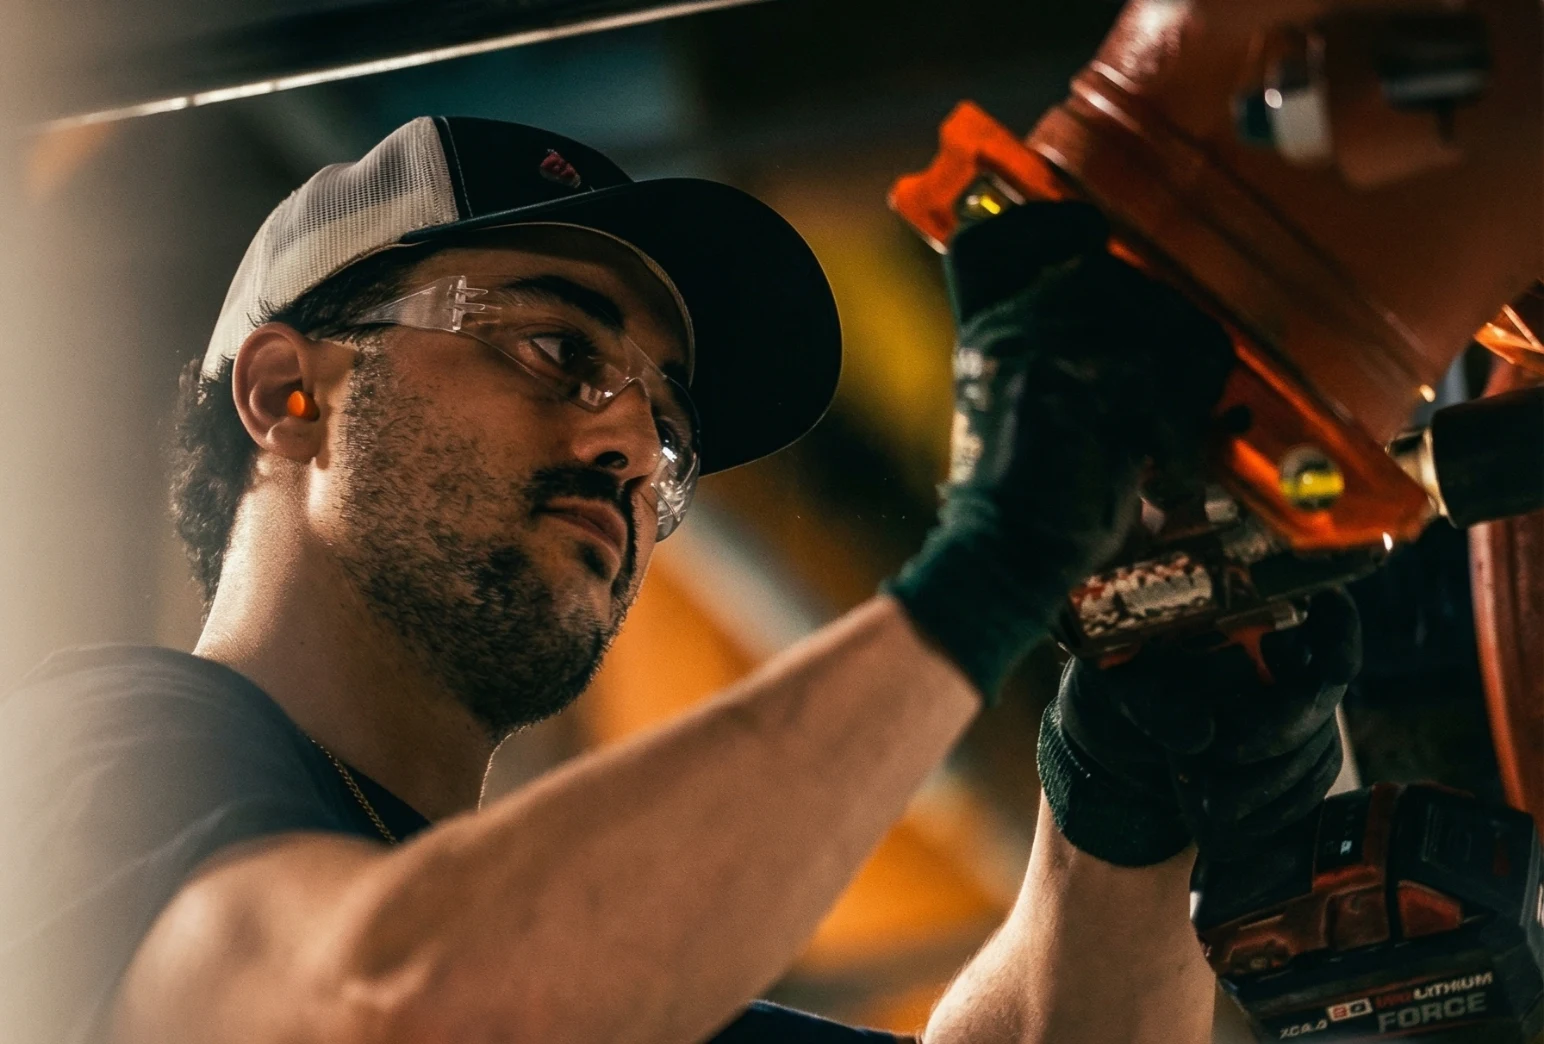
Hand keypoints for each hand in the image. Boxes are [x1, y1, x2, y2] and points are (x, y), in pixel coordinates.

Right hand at [886, 200, 1234, 701]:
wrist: (1005, 558)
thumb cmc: (1032, 502)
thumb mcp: (1042, 414)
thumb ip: (1087, 362)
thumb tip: (1180, 336)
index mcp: (987, 334)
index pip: (995, 244)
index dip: (1050, 228)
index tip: (1093, 238)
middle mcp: (1005, 329)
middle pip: (1109, 274)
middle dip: (1166, 327)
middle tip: (1180, 388)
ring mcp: (1038, 348)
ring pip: (1151, 316)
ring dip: (1186, 377)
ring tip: (1176, 434)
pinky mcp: (1079, 380)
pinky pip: (1166, 371)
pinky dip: (1186, 422)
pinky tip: (1170, 464)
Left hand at [1041, 589, 1361, 865]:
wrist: (1112, 742)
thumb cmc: (1111, 687)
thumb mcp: (1112, 684)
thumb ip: (1147, 699)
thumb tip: (1201, 735)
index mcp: (1241, 612)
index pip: (1320, 607)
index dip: (1339, 634)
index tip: (1333, 668)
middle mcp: (1283, 653)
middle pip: (1321, 690)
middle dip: (1278, 731)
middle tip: (1222, 754)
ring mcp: (1297, 706)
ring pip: (1317, 743)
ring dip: (1268, 780)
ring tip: (1206, 802)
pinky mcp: (1296, 755)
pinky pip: (1310, 782)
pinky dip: (1275, 806)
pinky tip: (1233, 821)